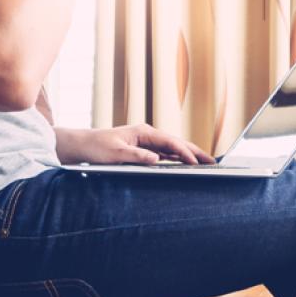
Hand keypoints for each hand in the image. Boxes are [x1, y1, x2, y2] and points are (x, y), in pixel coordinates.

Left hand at [54, 124, 215, 165]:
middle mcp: (147, 135)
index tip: (196, 163)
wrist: (82, 145)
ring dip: (189, 155)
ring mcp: (146, 142)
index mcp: (143, 132)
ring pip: (173, 148)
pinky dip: (177, 159)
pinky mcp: (143, 149)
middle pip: (176, 143)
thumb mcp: (115, 154)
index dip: (185, 153)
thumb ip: (136, 156)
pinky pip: (165, 154)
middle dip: (195, 152)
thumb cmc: (96, 147)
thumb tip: (156, 159)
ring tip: (205, 164)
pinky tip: (186, 164)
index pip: (170, 142)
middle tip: (213, 162)